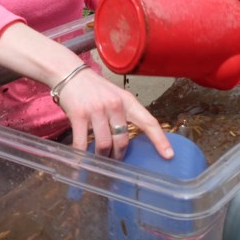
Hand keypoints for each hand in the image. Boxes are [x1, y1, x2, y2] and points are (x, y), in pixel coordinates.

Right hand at [56, 68, 173, 160]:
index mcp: (127, 101)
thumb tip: (127, 141)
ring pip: (105, 144)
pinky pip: (82, 143)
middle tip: (116, 160)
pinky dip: (81, 157)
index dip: (160, 140)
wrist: (70, 74)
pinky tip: (80, 165)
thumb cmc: (94, 89)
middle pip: (123, 140)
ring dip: (103, 157)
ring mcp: (96, 110)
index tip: (169, 155)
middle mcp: (114, 105)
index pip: (148, 122)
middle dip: (120, 155)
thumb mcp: (115, 97)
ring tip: (100, 160)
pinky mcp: (79, 116)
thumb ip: (123, 115)